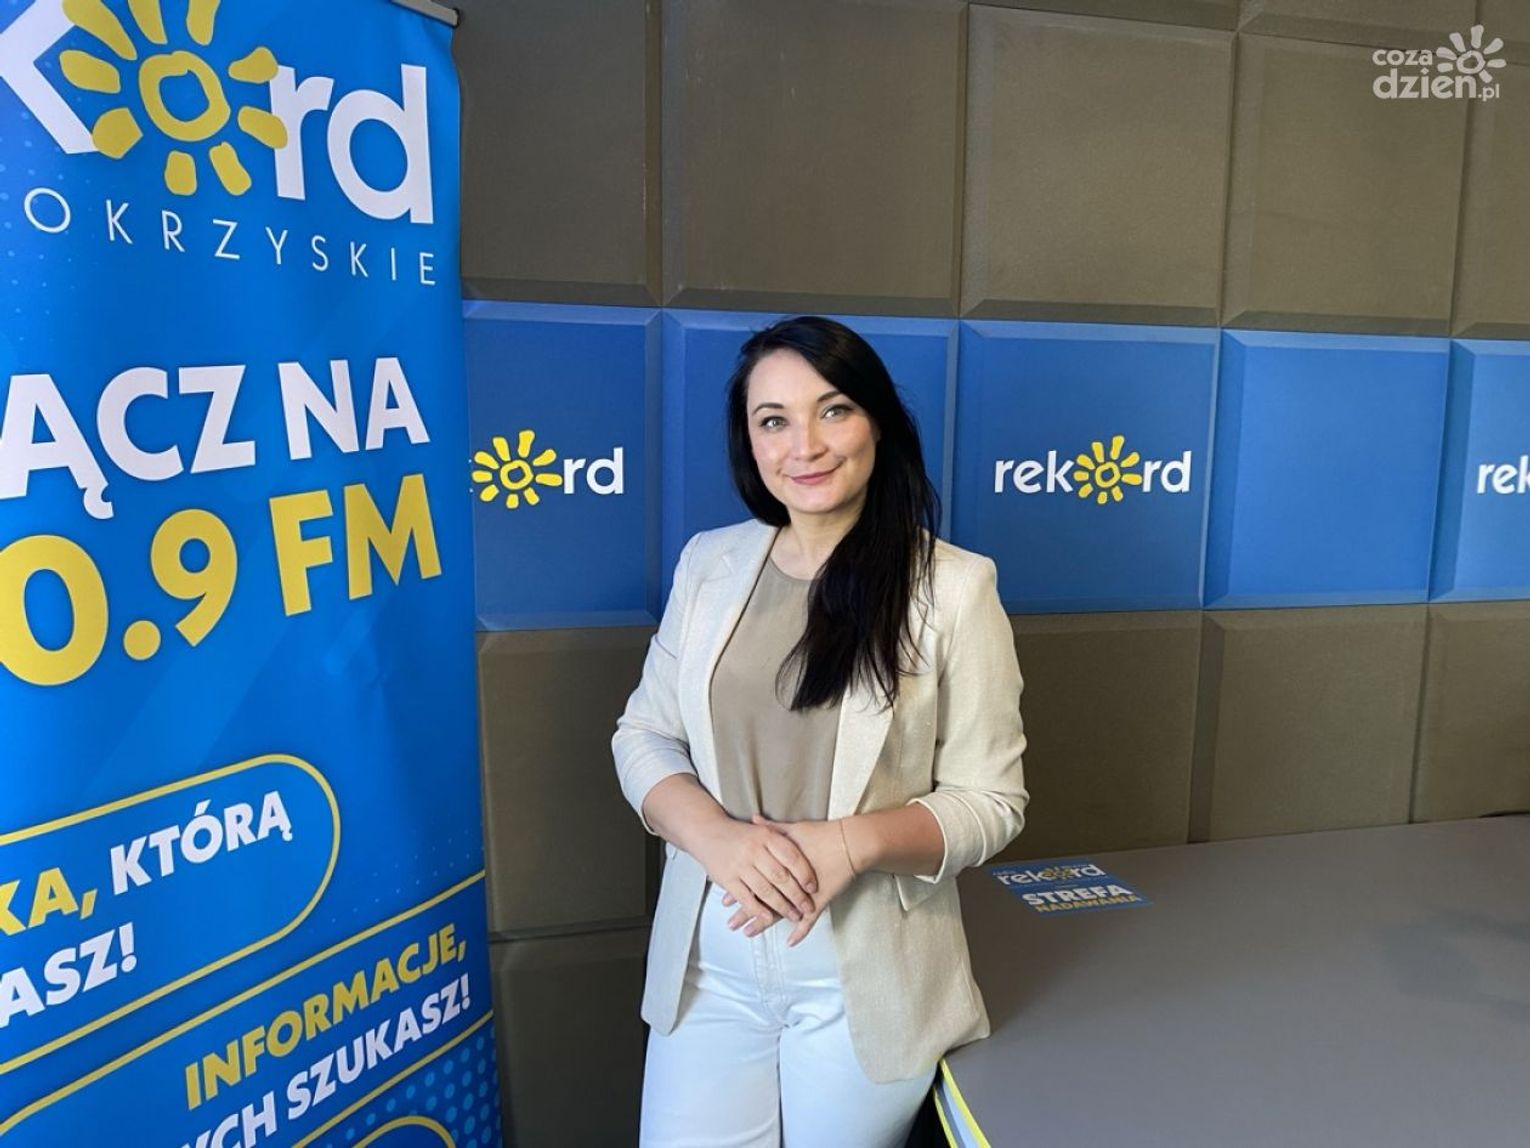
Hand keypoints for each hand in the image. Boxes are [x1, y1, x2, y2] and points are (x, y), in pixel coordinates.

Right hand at [689, 814, 818, 935]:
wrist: (707, 831)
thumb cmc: (739, 834)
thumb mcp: (763, 830)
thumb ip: (783, 839)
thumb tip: (809, 854)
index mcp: (766, 836)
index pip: (791, 857)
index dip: (804, 874)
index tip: (813, 888)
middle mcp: (754, 850)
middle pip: (781, 877)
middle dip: (796, 896)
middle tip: (807, 907)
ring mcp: (740, 865)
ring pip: (765, 890)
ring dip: (781, 906)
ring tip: (793, 915)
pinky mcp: (727, 879)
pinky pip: (745, 898)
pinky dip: (758, 910)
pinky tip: (768, 917)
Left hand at [722, 815, 858, 945]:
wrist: (849, 842)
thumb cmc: (821, 835)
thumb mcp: (793, 830)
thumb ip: (771, 829)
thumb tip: (753, 819)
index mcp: (778, 866)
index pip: (754, 882)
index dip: (739, 891)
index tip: (725, 900)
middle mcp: (788, 883)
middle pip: (761, 900)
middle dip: (745, 913)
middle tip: (730, 924)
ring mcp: (803, 895)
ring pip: (779, 914)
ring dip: (762, 924)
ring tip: (747, 933)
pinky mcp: (819, 901)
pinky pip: (808, 922)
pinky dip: (800, 932)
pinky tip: (789, 943)